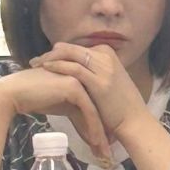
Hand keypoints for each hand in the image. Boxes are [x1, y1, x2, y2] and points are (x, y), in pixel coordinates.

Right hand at [0, 66, 109, 160]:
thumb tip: (88, 131)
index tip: (105, 145)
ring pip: (95, 110)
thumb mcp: (60, 106)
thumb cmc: (33, 99)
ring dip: (100, 133)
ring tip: (104, 152)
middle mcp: (84, 79)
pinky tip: (95, 142)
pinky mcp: (74, 87)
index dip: (100, 126)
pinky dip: (92, 127)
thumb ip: (75, 112)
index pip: (95, 106)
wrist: (13, 93)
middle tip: (107, 153)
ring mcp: (80, 81)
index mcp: (82, 81)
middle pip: (98, 109)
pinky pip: (88, 110)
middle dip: (104, 132)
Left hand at [31, 42, 148, 143]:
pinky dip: (58, 66)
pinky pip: (74, 68)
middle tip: (36, 60)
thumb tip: (74, 71)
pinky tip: (46, 68)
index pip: (79, 48)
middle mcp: (107, 57)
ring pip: (71, 54)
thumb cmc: (121, 106)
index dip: (60, 52)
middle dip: (52, 52)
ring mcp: (104, 68)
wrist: (134, 121)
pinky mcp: (99, 82)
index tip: (47, 59)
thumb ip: (94, 73)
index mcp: (109, 55)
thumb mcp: (109, 81)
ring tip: (35, 64)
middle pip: (73, 48)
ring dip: (50, 57)